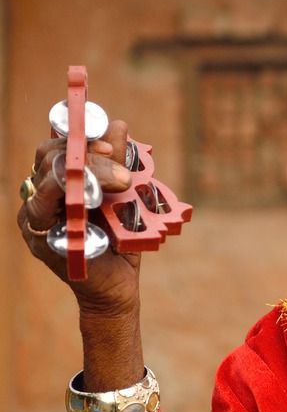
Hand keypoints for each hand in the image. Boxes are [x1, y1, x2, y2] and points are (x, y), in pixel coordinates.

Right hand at [17, 119, 140, 316]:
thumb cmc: (121, 238)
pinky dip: (76, 206)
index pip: (54, 146)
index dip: (78, 135)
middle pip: (48, 158)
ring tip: (122, 183)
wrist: (119, 285)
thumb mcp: (125, 195)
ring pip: (46, 182)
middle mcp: (40, 197)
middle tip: (123, 169)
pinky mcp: (42, 242)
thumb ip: (119, 163)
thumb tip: (118, 125)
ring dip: (88, 177)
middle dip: (88, 156)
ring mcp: (36, 219)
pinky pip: (50, 215)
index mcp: (56, 181)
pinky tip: (98, 207)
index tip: (109, 138)